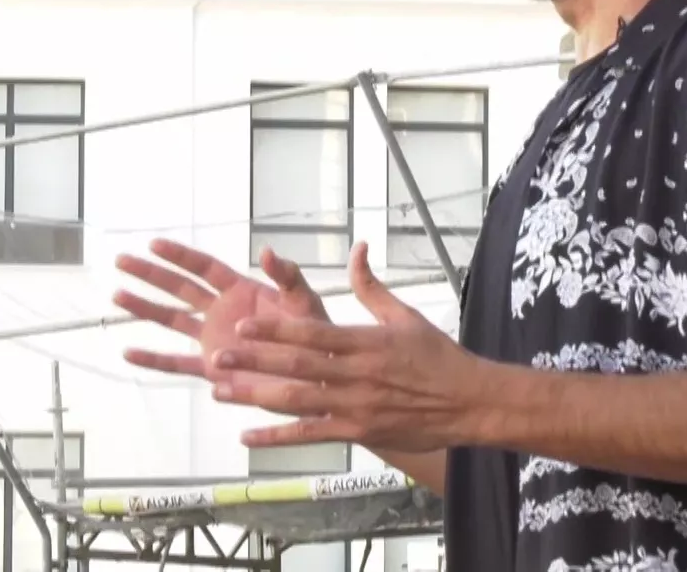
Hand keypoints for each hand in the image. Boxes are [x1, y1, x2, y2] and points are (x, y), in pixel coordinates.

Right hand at [114, 239, 328, 395]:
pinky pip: (178, 365)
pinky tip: (128, 354)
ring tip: (116, 295)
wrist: (318, 375)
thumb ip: (287, 276)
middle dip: (151, 275)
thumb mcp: (304, 300)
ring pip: (172, 321)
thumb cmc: (316, 333)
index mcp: (241, 290)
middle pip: (180, 288)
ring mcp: (214, 340)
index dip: (179, 256)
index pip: (203, 268)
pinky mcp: (214, 370)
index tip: (153, 244)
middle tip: (121, 260)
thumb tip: (267, 251)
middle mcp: (222, 312)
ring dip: (145, 308)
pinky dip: (154, 361)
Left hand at [211, 242, 499, 453]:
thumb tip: (357, 249)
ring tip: (220, 390)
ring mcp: (355, 407)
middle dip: (253, 360)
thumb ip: (372, 287)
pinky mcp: (358, 432)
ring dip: (255, 396)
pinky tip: (247, 437)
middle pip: (296, 366)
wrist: (469, 401)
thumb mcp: (405, 315)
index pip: (312, 334)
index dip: (275, 331)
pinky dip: (277, 437)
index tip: (243, 325)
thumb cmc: (438, 356)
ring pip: (296, 401)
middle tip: (217, 355)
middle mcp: (355, 374)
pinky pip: (310, 435)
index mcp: (365, 341)